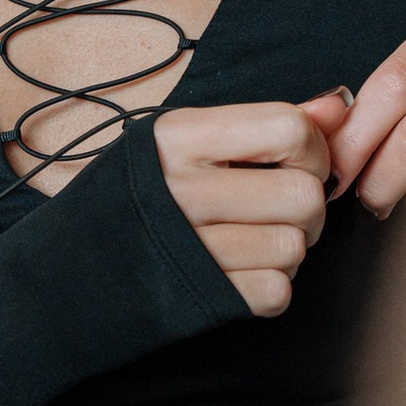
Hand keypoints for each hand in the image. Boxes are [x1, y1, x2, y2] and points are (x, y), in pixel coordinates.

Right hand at [154, 100, 336, 317]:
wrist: (69, 269)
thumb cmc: (141, 195)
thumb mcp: (186, 142)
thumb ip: (265, 123)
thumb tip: (336, 106)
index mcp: (178, 138)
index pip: (290, 130)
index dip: (312, 149)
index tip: (296, 163)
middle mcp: (181, 190)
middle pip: (304, 195)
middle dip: (308, 207)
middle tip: (279, 210)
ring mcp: (190, 248)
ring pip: (294, 246)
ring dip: (287, 248)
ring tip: (254, 240)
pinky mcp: (201, 299)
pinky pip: (277, 292)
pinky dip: (271, 286)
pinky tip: (243, 272)